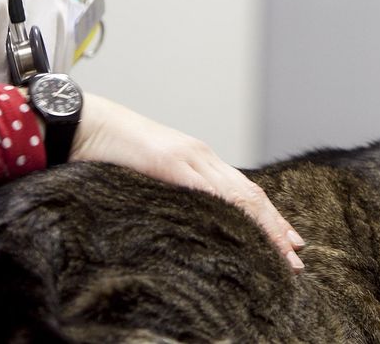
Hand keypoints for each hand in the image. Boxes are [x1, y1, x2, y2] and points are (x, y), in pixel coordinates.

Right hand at [68, 93, 305, 271]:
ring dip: (265, 225)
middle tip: (296, 255)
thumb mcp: (150, 175)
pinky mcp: (169, 162)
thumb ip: (173, 191)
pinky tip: (246, 228)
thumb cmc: (110, 151)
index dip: (269, 218)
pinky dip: (231, 210)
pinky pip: (207, 189)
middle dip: (276, 227)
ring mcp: (188, 158)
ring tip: (282, 251)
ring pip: (239, 194)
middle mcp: (202, 157)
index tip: (288, 242)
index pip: (245, 192)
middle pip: (251, 195)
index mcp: (199, 161)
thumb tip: (190, 219)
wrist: (83, 123)